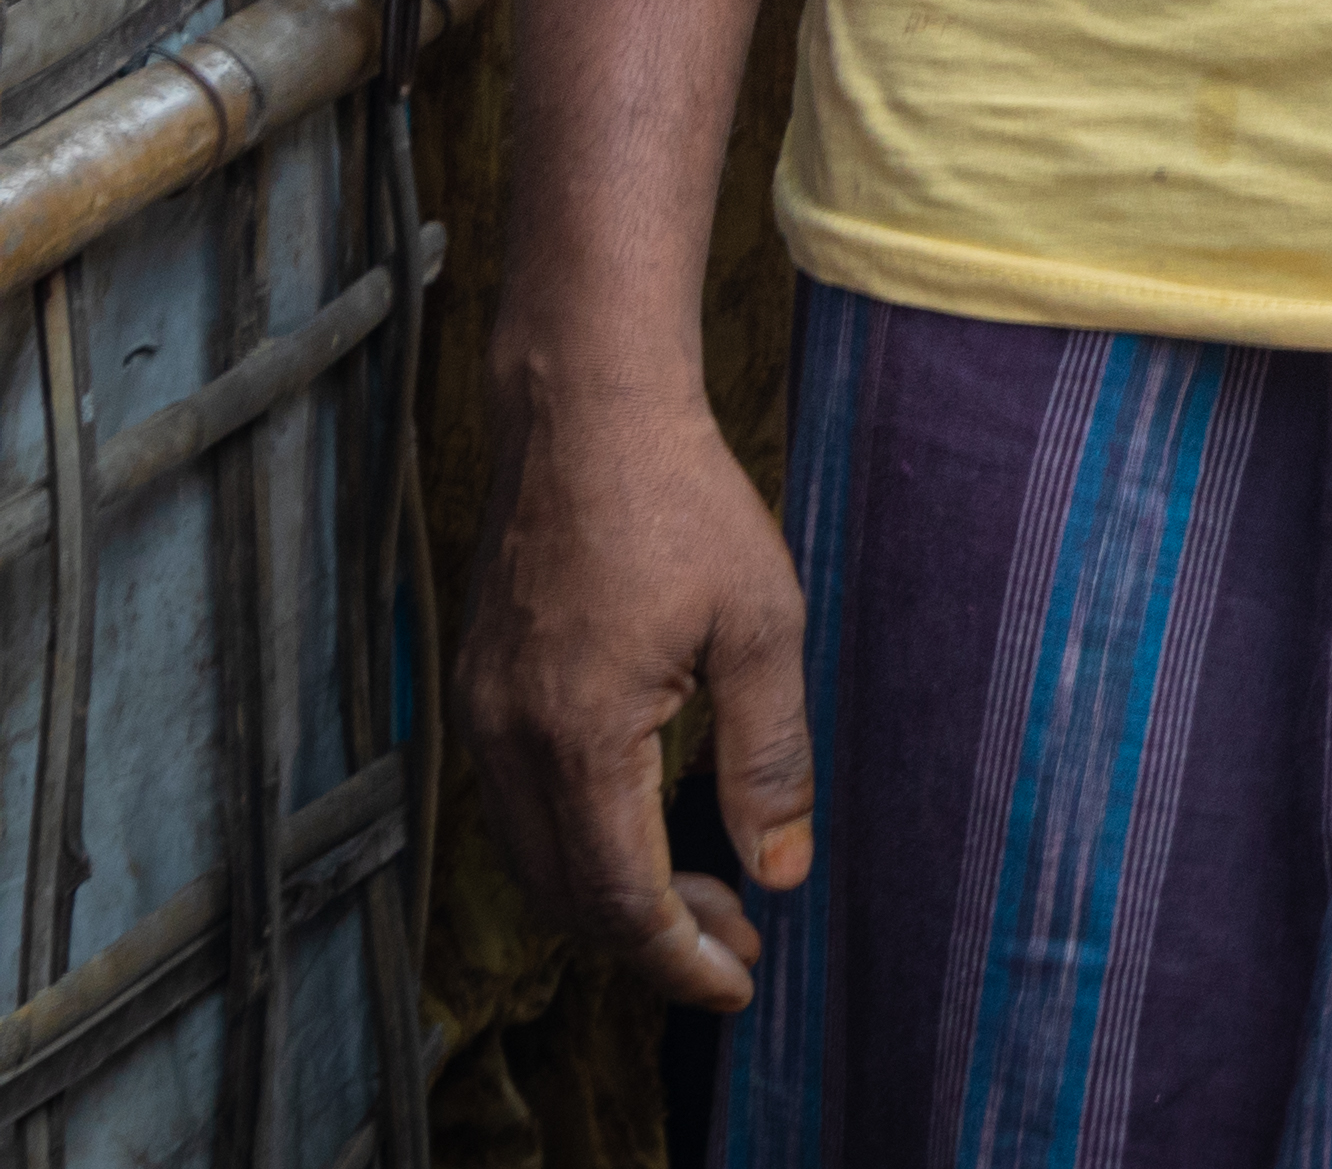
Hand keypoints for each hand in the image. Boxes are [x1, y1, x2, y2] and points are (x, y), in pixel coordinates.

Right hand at [463, 380, 812, 1010]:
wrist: (583, 415)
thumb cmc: (682, 505)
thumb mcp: (761, 629)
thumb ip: (770, 758)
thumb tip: (783, 871)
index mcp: (579, 737)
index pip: (617, 900)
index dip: (677, 959)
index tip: (736, 986)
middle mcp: (508, 742)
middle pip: (569, 898)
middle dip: (654, 942)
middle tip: (740, 947)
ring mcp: (481, 718)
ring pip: (536, 860)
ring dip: (615, 897)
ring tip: (710, 899)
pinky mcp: (479, 692)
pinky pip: (518, 809)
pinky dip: (579, 846)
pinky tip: (644, 833)